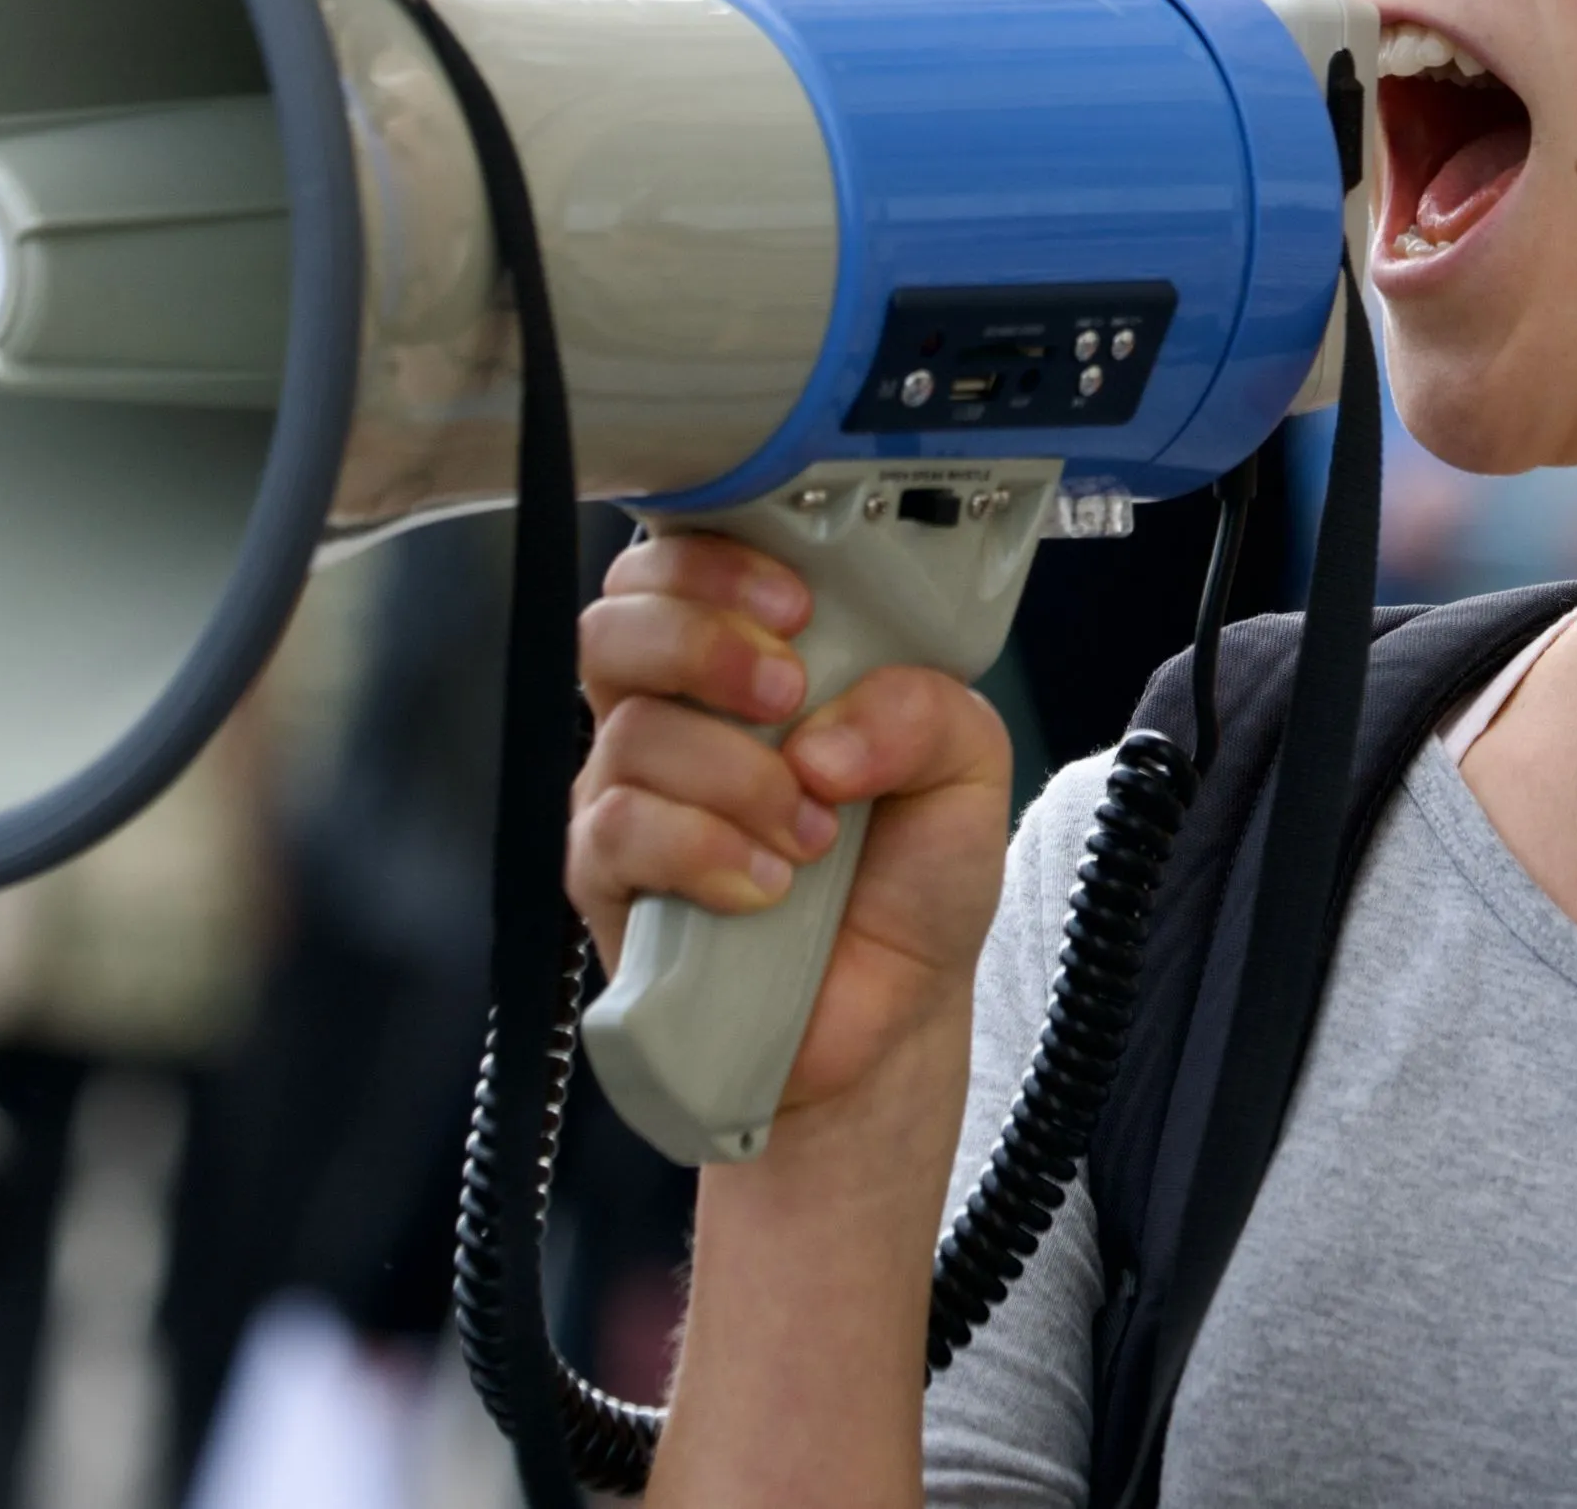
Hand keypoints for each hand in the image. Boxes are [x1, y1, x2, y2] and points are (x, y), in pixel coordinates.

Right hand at [571, 533, 1013, 1123]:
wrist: (894, 1012)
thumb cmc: (912, 876)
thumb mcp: (967, 769)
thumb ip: (925, 709)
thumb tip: (823, 734)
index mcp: (746, 660)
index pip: (675, 566)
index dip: (715, 564)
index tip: (796, 605)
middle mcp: (673, 716)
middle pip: (615, 627)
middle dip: (704, 645)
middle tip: (790, 694)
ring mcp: (631, 796)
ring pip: (630, 733)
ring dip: (737, 777)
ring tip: (812, 836)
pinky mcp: (609, 883)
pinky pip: (617, 833)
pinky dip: (703, 851)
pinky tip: (765, 889)